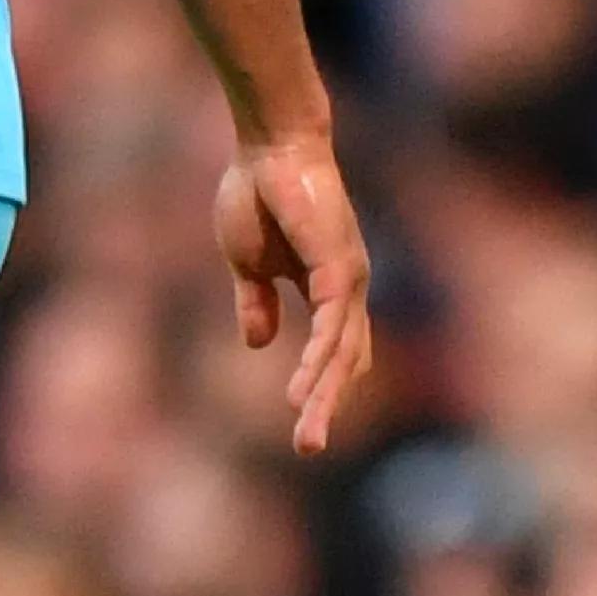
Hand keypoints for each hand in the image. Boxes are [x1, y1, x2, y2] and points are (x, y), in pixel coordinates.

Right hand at [217, 137, 371, 455]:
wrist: (268, 146)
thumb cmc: (257, 193)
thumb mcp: (248, 262)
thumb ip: (255, 301)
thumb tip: (258, 345)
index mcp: (328, 285)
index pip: (334, 348)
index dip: (321, 385)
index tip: (303, 425)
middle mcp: (347, 286)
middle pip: (344, 360)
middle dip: (325, 406)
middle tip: (307, 449)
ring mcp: (348, 277)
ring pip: (341, 352)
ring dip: (322, 397)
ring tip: (306, 439)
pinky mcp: (339, 267)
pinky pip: (332, 327)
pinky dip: (319, 362)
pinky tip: (303, 391)